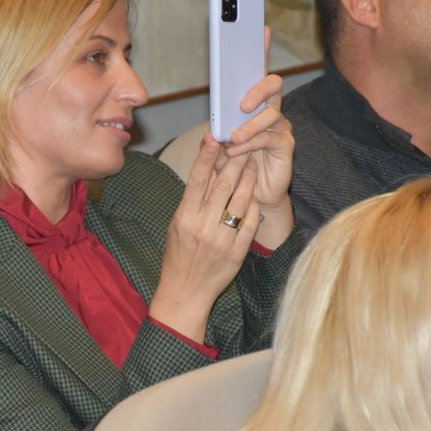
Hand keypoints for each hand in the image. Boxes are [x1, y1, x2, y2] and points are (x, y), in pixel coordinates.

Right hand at [148, 134, 259, 342]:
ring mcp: (222, 240)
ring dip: (248, 179)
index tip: (214, 137)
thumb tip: (204, 171)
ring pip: (240, 201)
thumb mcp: (177, 226)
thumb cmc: (178, 256)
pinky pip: (250, 222)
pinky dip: (253, 206)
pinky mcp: (237, 252)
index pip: (197, 180)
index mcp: (184, 218)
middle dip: (233, 160)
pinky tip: (254, 194)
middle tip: (242, 143)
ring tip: (252, 163)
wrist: (185, 292)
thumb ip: (191, 201)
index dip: (206, 156)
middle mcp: (203, 227)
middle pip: (222, 186)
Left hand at [222, 29, 293, 215]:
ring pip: (270, 114)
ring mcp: (280, 126)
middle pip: (272, 84)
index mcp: (253, 103)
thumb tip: (211, 130)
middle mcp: (270, 109)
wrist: (252, 195)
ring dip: (248, 126)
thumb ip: (215, 134)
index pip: (257, 71)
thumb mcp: (219, 146)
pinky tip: (237, 152)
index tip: (260, 28)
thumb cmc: (235, 165)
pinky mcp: (285, 144)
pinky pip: (270, 138)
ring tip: (232, 139)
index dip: (261, 49)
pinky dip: (250, 144)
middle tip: (241, 103)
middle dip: (257, 89)